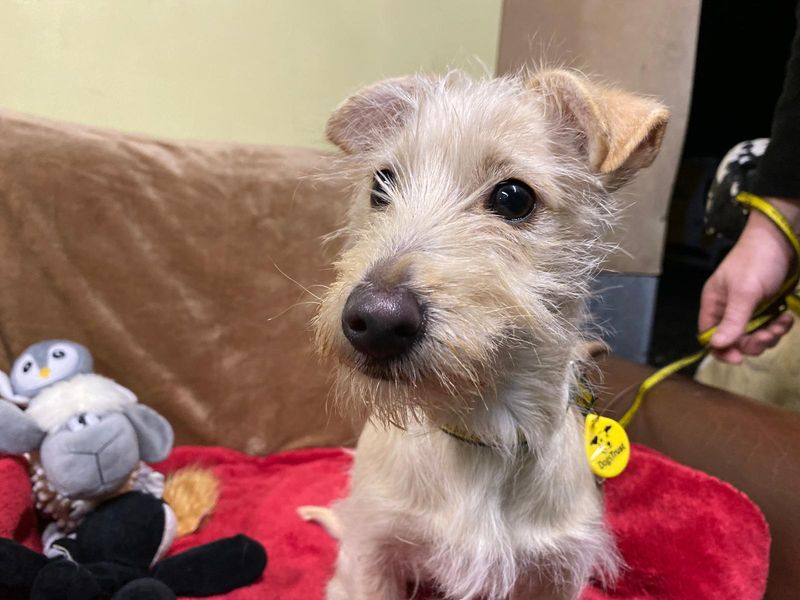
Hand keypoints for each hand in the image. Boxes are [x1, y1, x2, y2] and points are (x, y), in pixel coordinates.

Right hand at [699, 197, 798, 362]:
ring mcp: (748, 308)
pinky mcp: (766, 306)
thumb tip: (717, 346)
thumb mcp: (744, 293)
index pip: (710, 335)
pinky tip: (787, 316)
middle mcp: (728, 308)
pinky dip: (780, 326)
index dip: (722, 349)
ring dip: (771, 334)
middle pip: (735, 340)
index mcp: (714, 303)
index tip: (739, 358)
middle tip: (768, 334)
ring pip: (755, 336)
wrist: (783, 239)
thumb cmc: (757, 260)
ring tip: (781, 322)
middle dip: (754, 342)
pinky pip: (770, 326)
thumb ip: (732, 320)